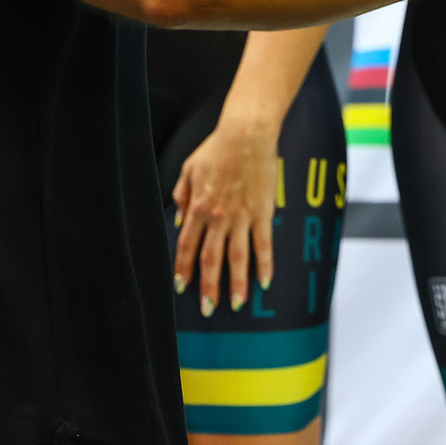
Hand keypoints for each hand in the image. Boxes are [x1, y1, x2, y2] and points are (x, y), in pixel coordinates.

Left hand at [171, 119, 280, 316]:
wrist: (247, 135)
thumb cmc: (217, 149)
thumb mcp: (189, 170)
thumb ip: (182, 196)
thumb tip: (179, 220)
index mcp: (198, 207)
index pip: (187, 246)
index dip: (183, 269)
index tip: (181, 287)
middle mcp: (218, 217)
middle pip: (211, 259)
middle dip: (209, 287)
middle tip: (208, 309)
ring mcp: (242, 216)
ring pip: (237, 258)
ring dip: (236, 284)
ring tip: (237, 304)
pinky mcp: (263, 212)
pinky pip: (264, 244)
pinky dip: (265, 265)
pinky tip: (265, 282)